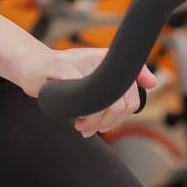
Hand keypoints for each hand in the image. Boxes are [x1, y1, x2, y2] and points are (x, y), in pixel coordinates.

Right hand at [15, 45, 158, 138]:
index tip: (107, 121)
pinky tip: (72, 116)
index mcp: (109, 60)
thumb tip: (154, 82)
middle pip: (119, 105)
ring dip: (91, 122)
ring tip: (81, 124)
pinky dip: (78, 113)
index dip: (119, 117)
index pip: (131, 99)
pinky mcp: (60, 69)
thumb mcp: (98, 68)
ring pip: (101, 106)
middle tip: (90, 127)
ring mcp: (79, 63)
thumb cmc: (66, 70)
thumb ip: (128, 75)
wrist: (33, 65)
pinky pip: (79, 99)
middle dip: (106, 123)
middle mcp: (97, 59)